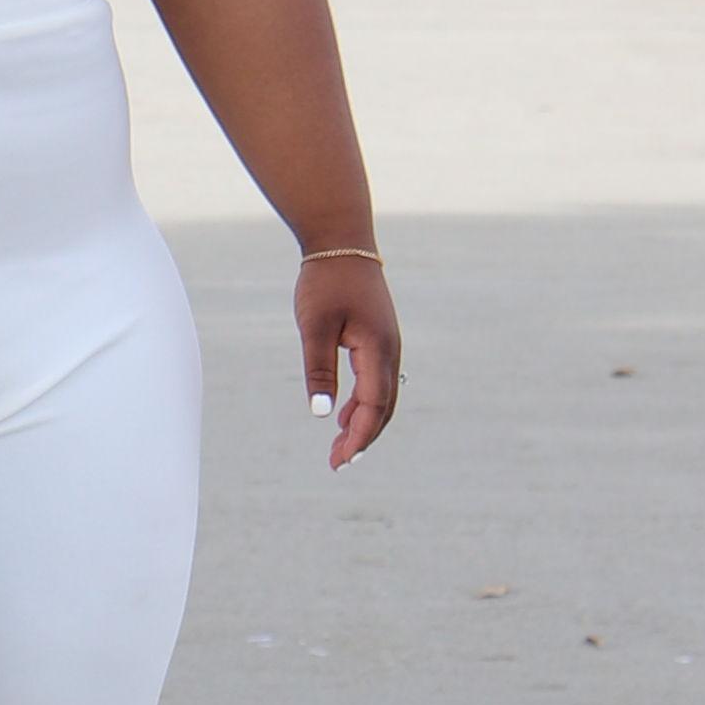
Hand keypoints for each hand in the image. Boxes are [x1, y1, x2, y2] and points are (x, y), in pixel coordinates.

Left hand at [297, 254, 400, 468]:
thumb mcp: (314, 327)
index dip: (359, 437)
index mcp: (378, 349)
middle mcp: (390, 350)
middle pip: (383, 407)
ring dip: (363, 423)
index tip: (340, 461)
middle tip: (338, 463)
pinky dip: (363, 402)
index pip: (373, 406)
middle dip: (363, 438)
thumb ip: (319, 370)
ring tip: (340, 447)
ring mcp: (387, 344)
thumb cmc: (325, 281)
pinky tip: (343, 414)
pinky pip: (377, 380)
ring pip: (382, 395)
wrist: (341, 241)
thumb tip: (322, 414)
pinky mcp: (379, 338)